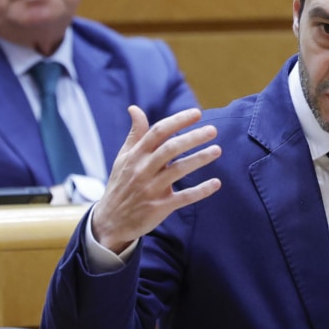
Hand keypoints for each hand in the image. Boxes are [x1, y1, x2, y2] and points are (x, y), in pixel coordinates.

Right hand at [90, 106, 220, 252]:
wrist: (111, 221)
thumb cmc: (121, 184)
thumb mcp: (123, 158)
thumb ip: (135, 134)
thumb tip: (134, 108)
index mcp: (136, 155)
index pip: (158, 132)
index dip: (178, 121)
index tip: (197, 114)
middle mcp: (143, 169)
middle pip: (170, 148)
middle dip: (192, 137)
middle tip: (213, 130)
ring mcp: (151, 189)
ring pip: (178, 170)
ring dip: (199, 159)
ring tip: (217, 150)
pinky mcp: (159, 207)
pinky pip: (183, 197)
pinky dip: (201, 190)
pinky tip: (216, 183)